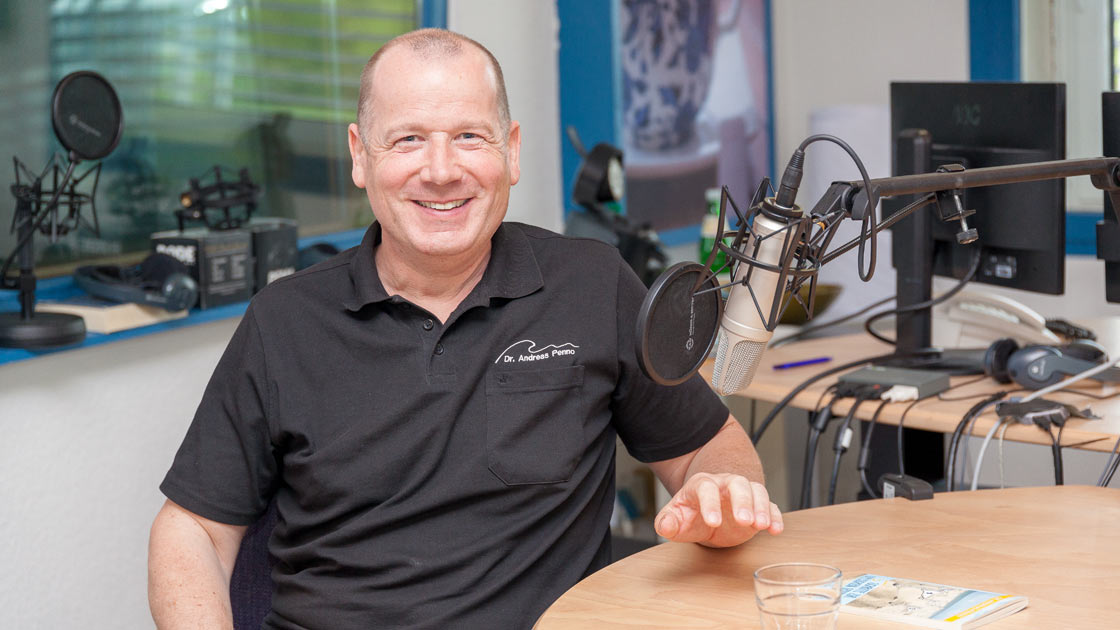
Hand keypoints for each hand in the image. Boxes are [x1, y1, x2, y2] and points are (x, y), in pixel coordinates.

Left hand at [654, 473, 782, 546]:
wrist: (706, 520)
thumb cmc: (690, 517)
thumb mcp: (675, 522)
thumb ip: (667, 523)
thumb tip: (665, 526)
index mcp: (701, 485)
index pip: (706, 488)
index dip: (710, 504)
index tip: (712, 522)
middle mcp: (725, 484)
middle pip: (737, 484)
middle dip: (742, 501)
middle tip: (744, 520)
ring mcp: (743, 494)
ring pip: (757, 491)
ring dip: (761, 507)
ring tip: (762, 525)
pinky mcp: (757, 507)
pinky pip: (771, 505)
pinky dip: (775, 516)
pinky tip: (775, 530)